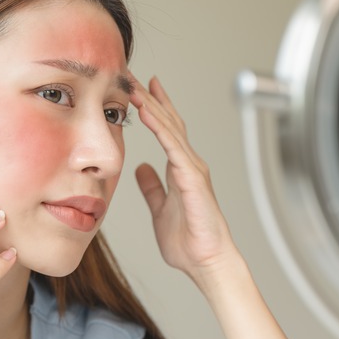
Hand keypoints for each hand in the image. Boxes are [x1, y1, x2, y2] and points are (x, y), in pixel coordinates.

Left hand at [130, 75, 237, 280]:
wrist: (207, 262)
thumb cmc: (189, 241)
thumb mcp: (160, 209)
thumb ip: (152, 188)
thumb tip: (141, 169)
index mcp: (181, 170)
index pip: (166, 130)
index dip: (153, 108)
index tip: (138, 88)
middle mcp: (189, 164)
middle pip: (168, 122)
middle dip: (150, 98)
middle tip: (131, 76)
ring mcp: (192, 170)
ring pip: (170, 129)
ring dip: (152, 106)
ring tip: (134, 87)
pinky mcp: (192, 180)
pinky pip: (173, 148)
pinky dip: (160, 129)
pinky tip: (147, 113)